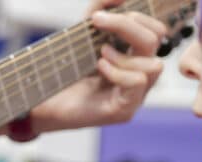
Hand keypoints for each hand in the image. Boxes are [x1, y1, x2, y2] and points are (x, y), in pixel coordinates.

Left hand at [33, 0, 168, 130]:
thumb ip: (99, 10)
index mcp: (135, 56)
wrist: (43, 104)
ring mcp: (135, 95)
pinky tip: (100, 68)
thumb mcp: (82, 34)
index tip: (100, 16)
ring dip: (125, 54)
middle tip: (98, 24)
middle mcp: (140, 74)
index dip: (136, 17)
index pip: (156, 30)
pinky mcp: (124, 110)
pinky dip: (118, 71)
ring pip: (155, 65)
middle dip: (127, 25)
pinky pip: (138, 82)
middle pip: (157, 40)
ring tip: (100, 54)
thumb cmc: (64, 73)